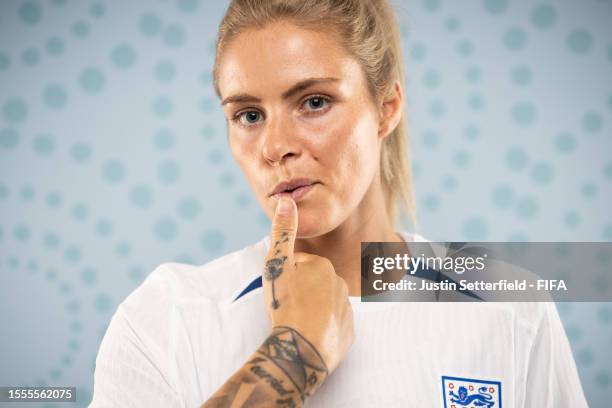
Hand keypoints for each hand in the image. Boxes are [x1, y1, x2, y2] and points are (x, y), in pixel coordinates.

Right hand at [262, 196, 354, 375]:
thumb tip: (286, 200)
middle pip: (312, 285)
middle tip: (286, 307)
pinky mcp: (348, 333)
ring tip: (296, 322)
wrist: (300, 350)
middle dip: (299, 293)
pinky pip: (332, 326)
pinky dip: (321, 329)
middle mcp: (340, 284)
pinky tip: (308, 335)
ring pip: (322, 305)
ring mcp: (346, 310)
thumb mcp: (277, 265)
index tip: (280, 291)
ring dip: (310, 311)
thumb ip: (282, 232)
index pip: (299, 267)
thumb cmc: (286, 304)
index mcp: (323, 266)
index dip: (285, 278)